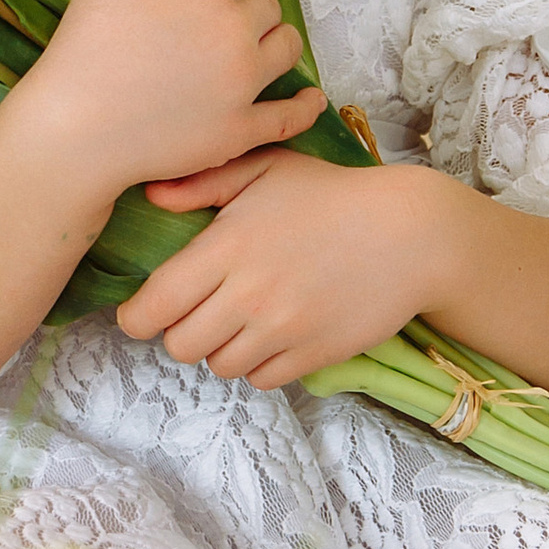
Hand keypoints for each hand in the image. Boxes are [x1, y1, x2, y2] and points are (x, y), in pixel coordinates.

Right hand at [13, 0, 325, 200]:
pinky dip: (307, 106)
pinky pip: (291, 116)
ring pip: (287, 48)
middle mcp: (235, 30)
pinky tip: (312, 99)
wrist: (71, 130)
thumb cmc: (84, 47)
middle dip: (246, 9)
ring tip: (244, 53)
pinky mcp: (241, 131)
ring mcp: (243, 84)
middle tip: (209, 28)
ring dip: (272, 44)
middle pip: (268, 5)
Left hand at [117, 153, 457, 387]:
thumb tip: (152, 195)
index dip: (137, 316)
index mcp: (228, 245)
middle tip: (196, 313)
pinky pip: (261, 379)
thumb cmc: (334, 195)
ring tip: (237, 322)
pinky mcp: (312, 354)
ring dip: (219, 349)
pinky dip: (257, 364)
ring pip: (219, 366)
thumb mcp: (268, 169)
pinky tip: (270, 335)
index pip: (154, 305)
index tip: (143, 312)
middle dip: (180, 332)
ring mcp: (282, 329)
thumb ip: (205, 182)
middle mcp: (249, 294)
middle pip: (180, 345)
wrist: (411, 234)